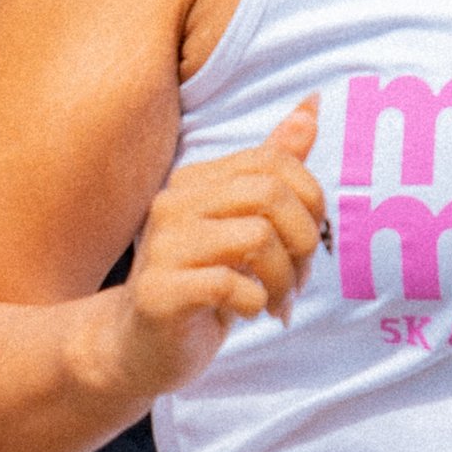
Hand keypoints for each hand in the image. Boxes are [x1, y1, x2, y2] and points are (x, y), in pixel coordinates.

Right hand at [106, 99, 323, 401]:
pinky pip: (231, 285)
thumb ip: (273, 167)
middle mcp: (174, 202)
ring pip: (258, 238)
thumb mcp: (241, 222)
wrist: (138, 346)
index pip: (275, 162)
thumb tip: (313, 104)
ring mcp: (162, 246)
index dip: (311, 203)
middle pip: (271, 195)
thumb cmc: (200, 282)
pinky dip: (256, 304)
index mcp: (196, 180)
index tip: (307, 244)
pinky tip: (247, 314)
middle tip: (297, 280)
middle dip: (303, 243)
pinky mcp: (159, 292)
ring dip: (283, 280)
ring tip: (276, 303)